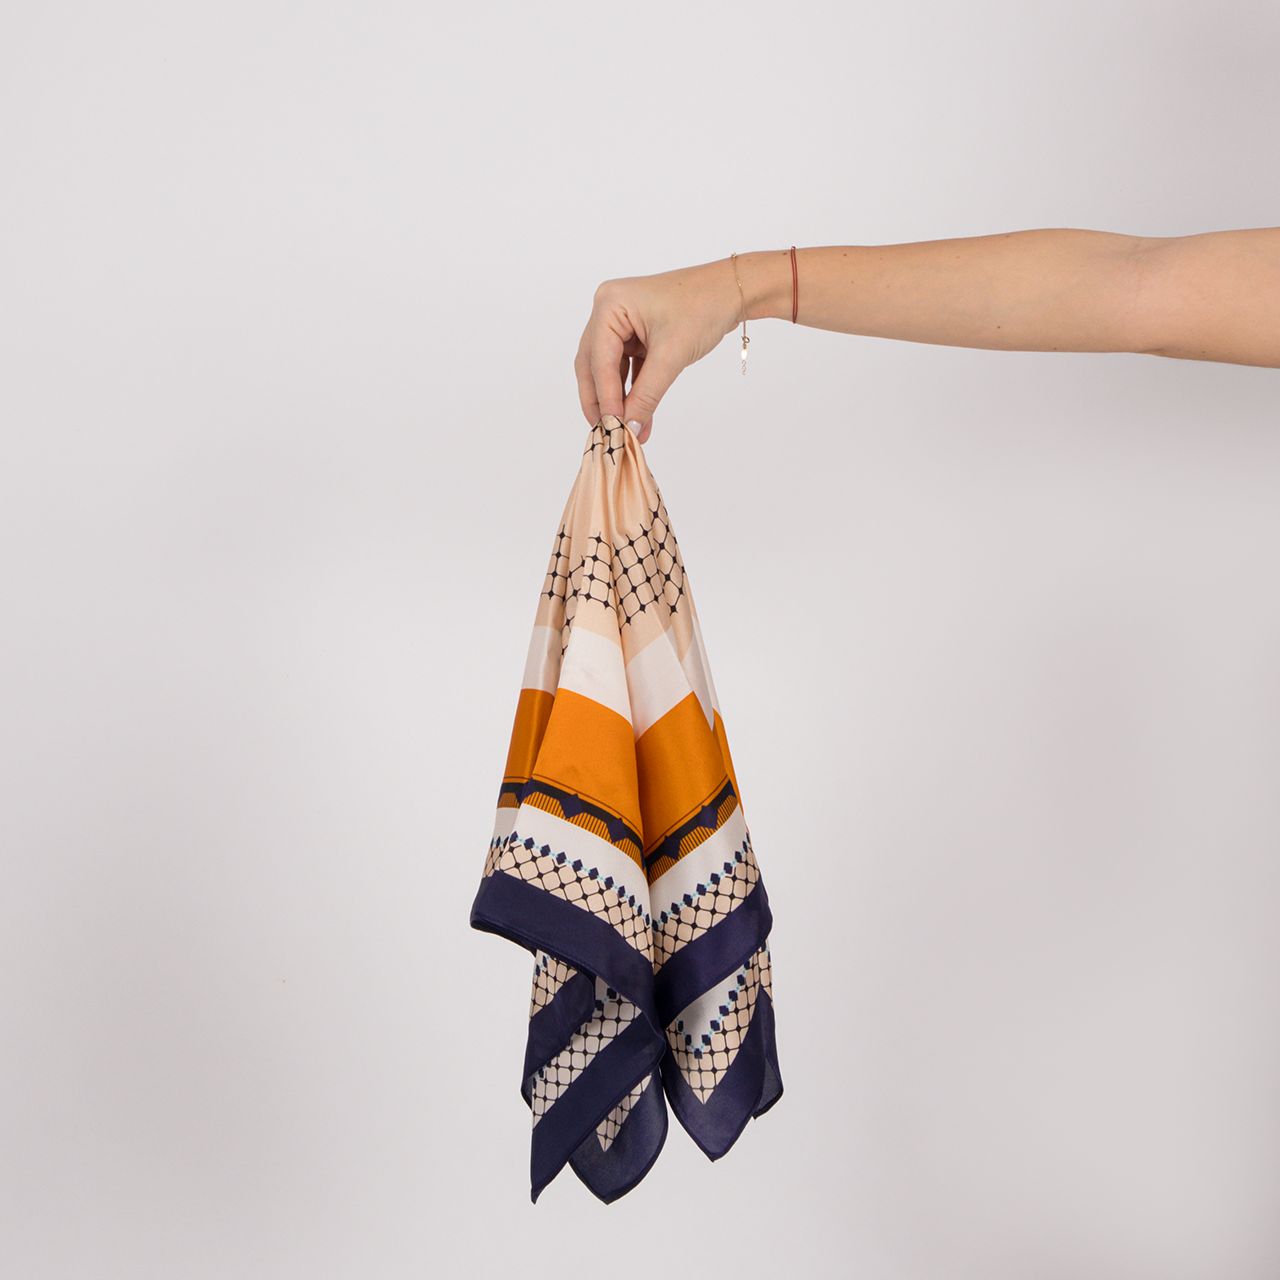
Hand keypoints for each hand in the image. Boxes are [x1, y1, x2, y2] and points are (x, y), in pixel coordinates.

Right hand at [574, 259, 739, 443]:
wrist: (731, 292)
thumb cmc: (703, 307)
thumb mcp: (671, 355)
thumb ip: (647, 394)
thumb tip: (629, 427)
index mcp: (609, 304)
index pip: (599, 360)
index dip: (605, 397)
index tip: (611, 427)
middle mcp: (608, 310)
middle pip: (593, 364)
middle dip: (601, 399)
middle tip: (607, 431)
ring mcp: (621, 322)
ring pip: (609, 369)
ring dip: (618, 399)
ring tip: (625, 428)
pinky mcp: (636, 334)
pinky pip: (627, 368)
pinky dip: (633, 390)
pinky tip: (639, 415)